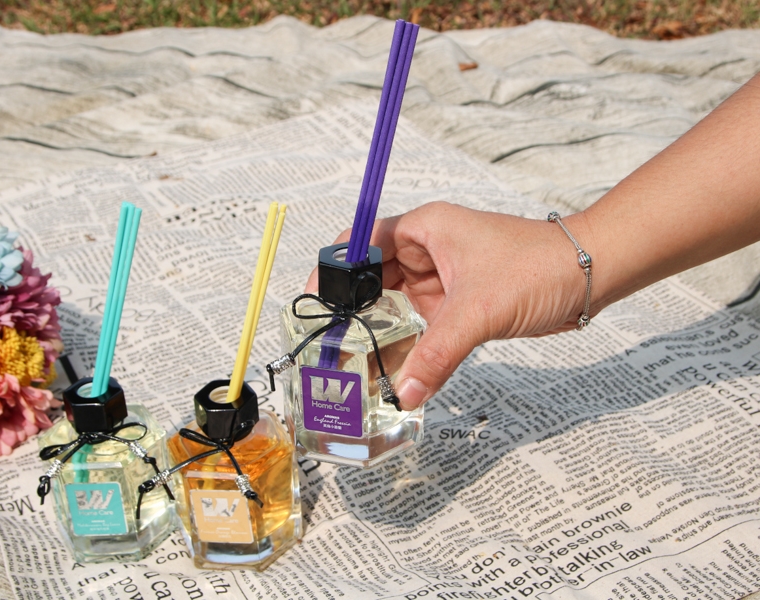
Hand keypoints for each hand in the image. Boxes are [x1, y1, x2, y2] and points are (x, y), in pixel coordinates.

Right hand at [307, 202, 589, 408]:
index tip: (315, 301)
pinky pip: (419, 320)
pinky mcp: (457, 300)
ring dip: (376, 325)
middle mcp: (426, 249)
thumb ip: (437, 354)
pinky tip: (389, 364)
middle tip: (329, 341)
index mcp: (424, 228)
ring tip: (350, 357)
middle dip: (351, 305)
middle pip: (372, 275)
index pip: (361, 242)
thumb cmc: (538, 268)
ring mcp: (441, 276)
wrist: (590, 275)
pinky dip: (405, 340)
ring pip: (394, 300)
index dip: (334, 269)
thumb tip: (403, 395)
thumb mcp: (479, 311)